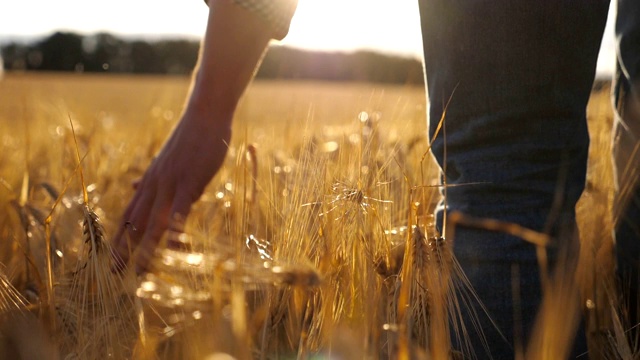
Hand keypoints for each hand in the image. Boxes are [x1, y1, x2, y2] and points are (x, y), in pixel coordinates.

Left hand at [111, 0, 273, 272]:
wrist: (205, 114)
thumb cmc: (190, 137)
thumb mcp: (165, 159)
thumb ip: (150, 178)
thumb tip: (134, 187)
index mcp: (150, 181)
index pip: (129, 215)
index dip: (119, 239)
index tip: (112, 261)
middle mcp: (154, 184)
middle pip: (135, 223)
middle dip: (125, 250)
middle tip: (116, 275)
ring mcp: (171, 183)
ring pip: (154, 221)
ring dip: (146, 248)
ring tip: (141, 271)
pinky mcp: (190, 181)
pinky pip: (180, 209)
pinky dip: (174, 229)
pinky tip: (171, 246)